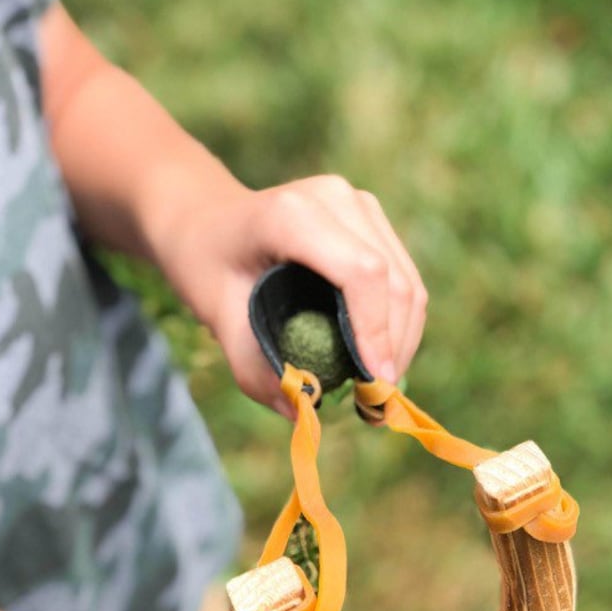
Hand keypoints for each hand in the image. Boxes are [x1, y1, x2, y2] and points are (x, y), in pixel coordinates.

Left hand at [155, 174, 427, 415]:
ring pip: (407, 282)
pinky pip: (403, 278)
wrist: (204, 219)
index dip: (376, 331)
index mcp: (292, 214)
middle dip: (394, 348)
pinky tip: (378, 359)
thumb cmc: (206, 264)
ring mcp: (359, 205)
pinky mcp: (372, 220)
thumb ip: (254, 368)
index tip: (374, 384)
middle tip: (376, 404)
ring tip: (378, 389)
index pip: (360, 273)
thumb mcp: (217, 317)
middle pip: (393, 281)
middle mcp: (335, 199)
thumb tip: (301, 411)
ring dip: (403, 341)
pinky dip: (399, 324)